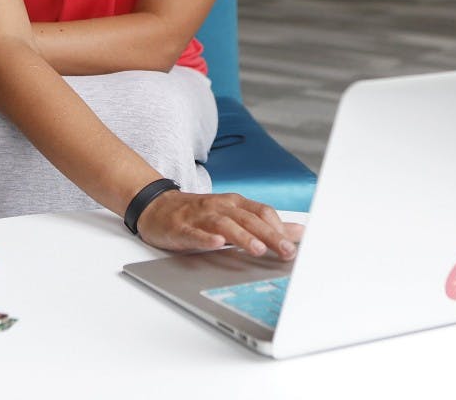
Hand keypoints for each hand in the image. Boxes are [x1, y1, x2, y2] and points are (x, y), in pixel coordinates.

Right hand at [135, 190, 303, 259]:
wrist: (157, 206)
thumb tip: (298, 231)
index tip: (295, 246)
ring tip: (258, 249)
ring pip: (224, 224)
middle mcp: (219, 207)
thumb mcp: (233, 214)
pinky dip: (206, 238)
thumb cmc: (199, 213)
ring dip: (242, 236)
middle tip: (287, 252)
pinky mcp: (181, 227)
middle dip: (269, 236)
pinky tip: (216, 244)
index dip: (279, 228)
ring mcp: (200, 216)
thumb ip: (264, 224)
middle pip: (248, 219)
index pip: (262, 212)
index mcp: (234, 203)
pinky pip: (194, 232)